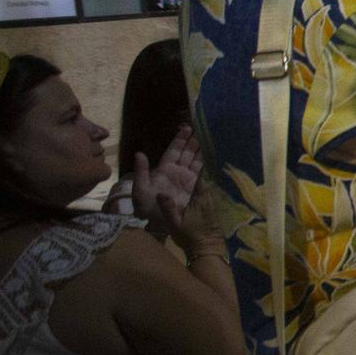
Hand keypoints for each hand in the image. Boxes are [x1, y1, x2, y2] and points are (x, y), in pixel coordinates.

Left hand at [133, 126, 204, 241]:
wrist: (161, 227)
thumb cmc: (148, 209)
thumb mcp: (140, 191)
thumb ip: (141, 172)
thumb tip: (140, 153)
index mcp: (165, 170)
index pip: (173, 151)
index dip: (180, 140)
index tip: (187, 128)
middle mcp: (178, 173)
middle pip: (187, 153)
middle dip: (193, 141)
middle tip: (202, 128)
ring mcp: (189, 181)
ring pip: (197, 161)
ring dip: (203, 150)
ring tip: (210, 137)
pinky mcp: (198, 189)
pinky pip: (204, 174)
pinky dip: (209, 164)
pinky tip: (215, 156)